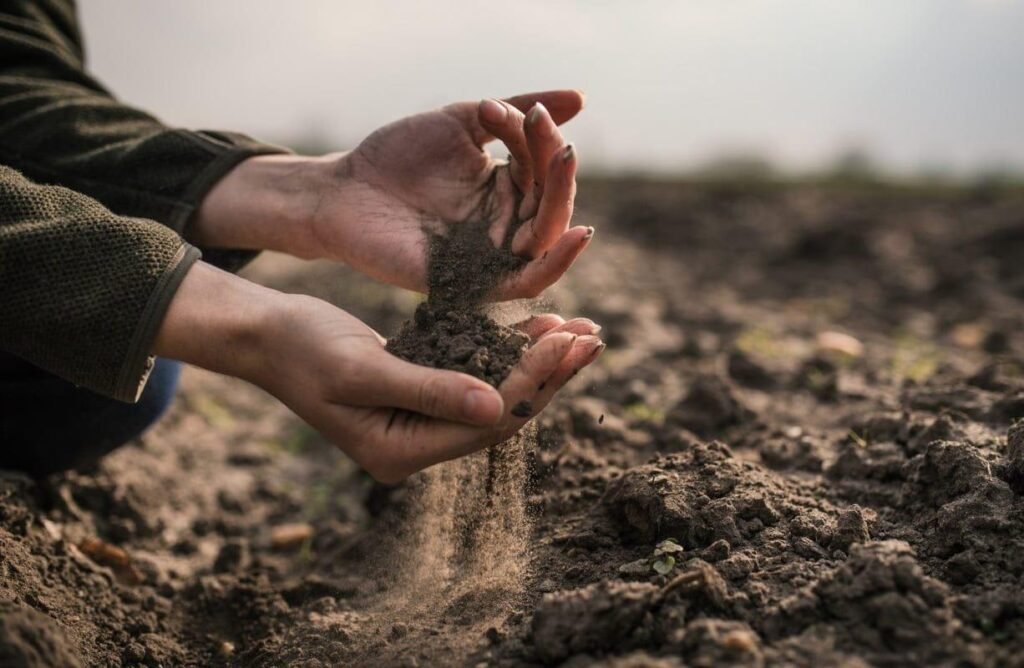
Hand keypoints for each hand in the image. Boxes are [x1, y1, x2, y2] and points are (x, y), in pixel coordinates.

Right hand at [155, 263, 603, 482]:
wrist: (266, 334)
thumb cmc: (301, 348)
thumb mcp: (361, 369)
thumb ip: (429, 389)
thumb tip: (497, 406)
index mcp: (401, 452)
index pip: (486, 422)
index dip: (533, 383)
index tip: (570, 340)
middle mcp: (416, 444)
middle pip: (500, 413)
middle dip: (548, 374)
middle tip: (592, 334)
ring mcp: (419, 420)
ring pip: (494, 393)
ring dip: (535, 362)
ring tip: (578, 328)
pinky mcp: (421, 391)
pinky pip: (476, 376)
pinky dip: (506, 351)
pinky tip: (536, 326)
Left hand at [193, 90, 591, 300]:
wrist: (342, 190)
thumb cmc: (396, 155)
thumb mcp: (461, 121)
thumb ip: (514, 113)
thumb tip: (580, 98)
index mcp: (505, 190)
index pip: (543, 170)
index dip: (541, 139)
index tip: (515, 110)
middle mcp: (505, 226)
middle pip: (554, 206)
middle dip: (558, 168)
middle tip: (552, 136)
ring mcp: (491, 257)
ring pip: (548, 240)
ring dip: (563, 200)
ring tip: (563, 159)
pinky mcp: (474, 284)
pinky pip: (527, 283)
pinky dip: (556, 263)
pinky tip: (577, 234)